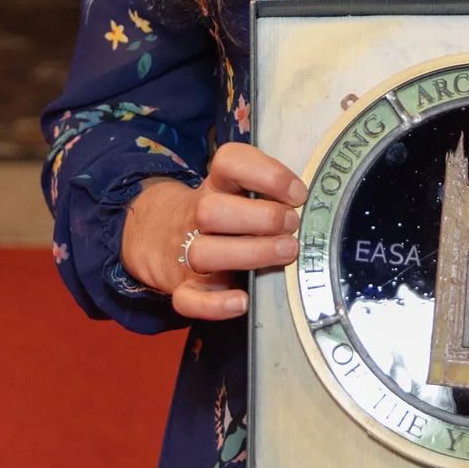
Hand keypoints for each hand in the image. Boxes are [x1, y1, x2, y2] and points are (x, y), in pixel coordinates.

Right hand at [122, 142, 307, 321]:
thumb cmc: (222, 213)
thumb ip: (269, 192)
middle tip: (292, 225)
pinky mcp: (182, 288)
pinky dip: (214, 305)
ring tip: (286, 252)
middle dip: (260, 218)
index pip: (228, 162)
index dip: (266, 174)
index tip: (297, 193)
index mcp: (216, 185)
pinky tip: (242, 301)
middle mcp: (197, 216)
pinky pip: (186, 300)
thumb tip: (310, 204)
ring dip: (250, 253)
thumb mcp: (237, 189)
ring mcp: (185, 253)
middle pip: (212, 210)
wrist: (158, 234)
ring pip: (202, 253)